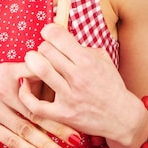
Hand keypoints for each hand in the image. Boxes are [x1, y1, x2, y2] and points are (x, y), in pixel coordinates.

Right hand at [0, 61, 79, 147]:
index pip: (37, 79)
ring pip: (26, 129)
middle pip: (36, 110)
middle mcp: (1, 90)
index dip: (57, 90)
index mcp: (7, 72)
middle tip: (77, 136)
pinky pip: (11, 140)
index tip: (75, 100)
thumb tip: (48, 73)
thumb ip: (21, 72)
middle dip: (58, 125)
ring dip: (46, 143)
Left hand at [19, 23, 130, 139]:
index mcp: (87, 61)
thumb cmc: (110, 85)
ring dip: (32, 62)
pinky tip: (25, 83)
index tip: (48, 33)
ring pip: (40, 70)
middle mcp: (78, 77)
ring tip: (33, 61)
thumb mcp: (102, 59)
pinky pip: (35, 104)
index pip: (58, 36)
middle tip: (45, 51)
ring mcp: (69, 97)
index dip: (48, 31)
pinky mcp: (63, 115)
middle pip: (46, 50)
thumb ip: (80, 46)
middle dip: (43, 47)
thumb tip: (58, 34)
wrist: (122, 117)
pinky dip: (25, 92)